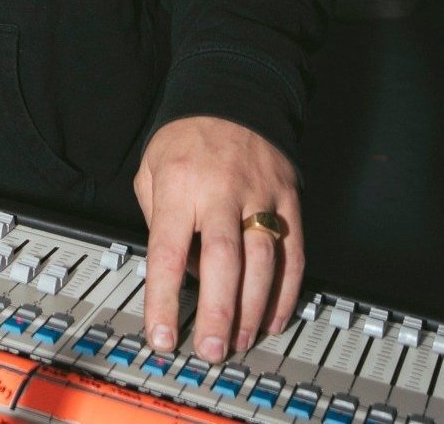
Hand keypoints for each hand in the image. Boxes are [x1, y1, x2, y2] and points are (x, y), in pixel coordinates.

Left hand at [134, 116, 302, 361]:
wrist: (232, 94)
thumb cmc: (187, 138)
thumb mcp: (151, 167)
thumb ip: (157, 219)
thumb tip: (176, 271)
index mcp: (179, 186)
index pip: (166, 250)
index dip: (163, 298)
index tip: (160, 335)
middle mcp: (221, 192)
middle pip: (222, 260)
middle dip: (217, 312)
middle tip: (210, 349)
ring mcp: (261, 195)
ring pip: (262, 262)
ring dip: (253, 310)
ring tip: (239, 341)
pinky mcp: (289, 199)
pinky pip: (293, 253)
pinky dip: (286, 292)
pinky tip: (273, 318)